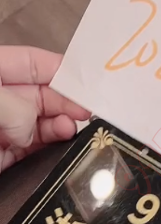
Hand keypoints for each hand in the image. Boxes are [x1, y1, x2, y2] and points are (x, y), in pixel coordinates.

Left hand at [0, 46, 90, 171]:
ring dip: (62, 127)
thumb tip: (32, 128)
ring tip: (71, 129)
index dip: (60, 70)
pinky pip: (35, 154)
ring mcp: (3, 131)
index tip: (88, 83)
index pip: (31, 64)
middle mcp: (2, 102)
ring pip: (43, 126)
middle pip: (43, 96)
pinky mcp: (5, 159)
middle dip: (67, 102)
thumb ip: (13, 108)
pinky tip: (64, 148)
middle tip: (87, 111)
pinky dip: (53, 153)